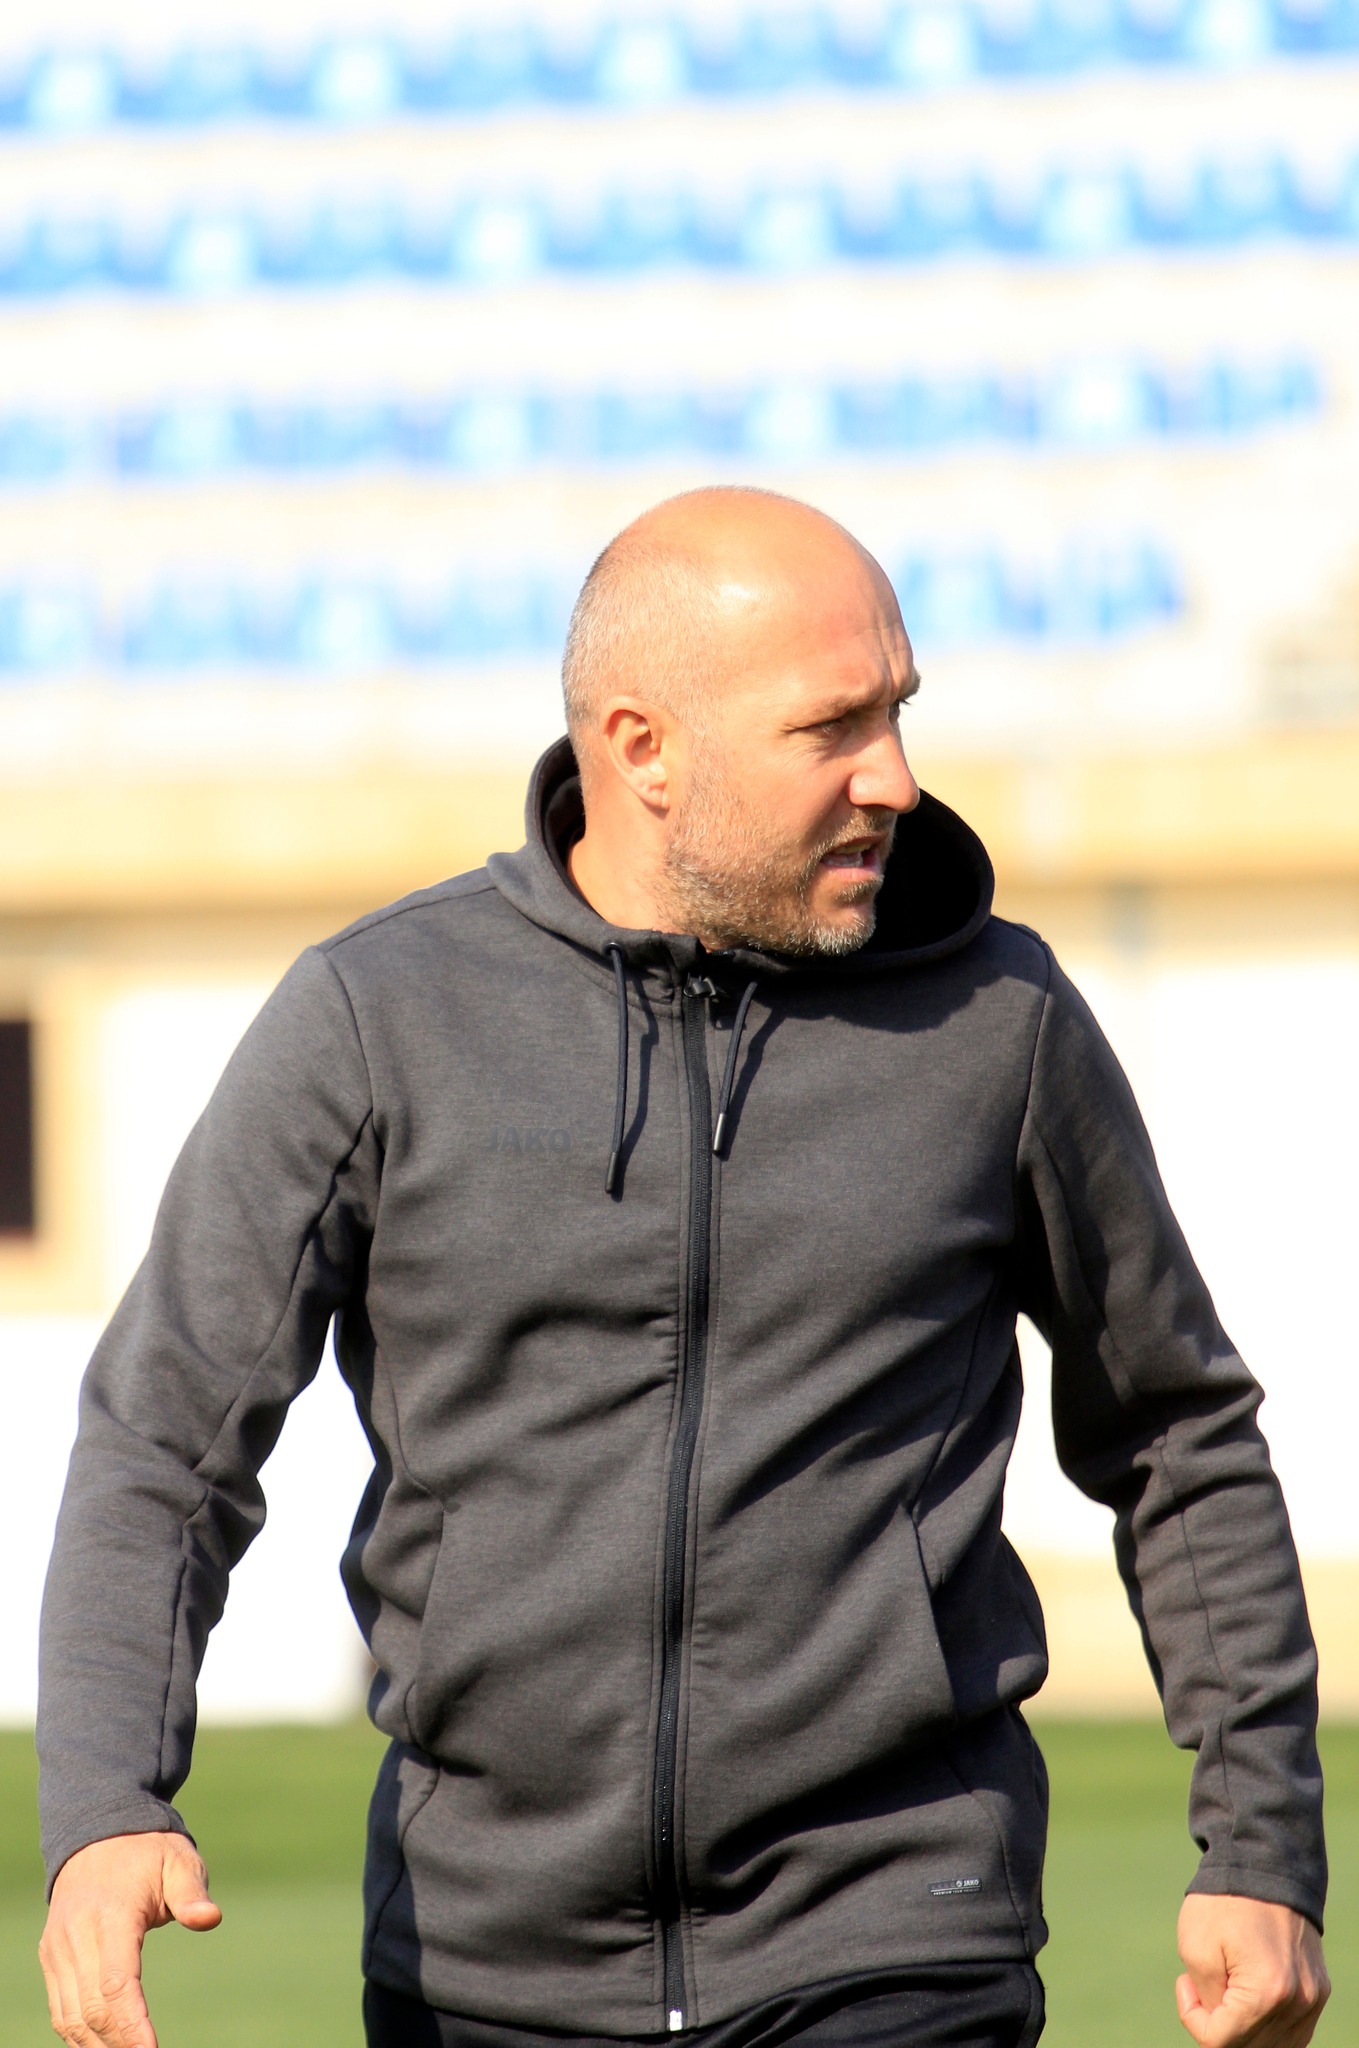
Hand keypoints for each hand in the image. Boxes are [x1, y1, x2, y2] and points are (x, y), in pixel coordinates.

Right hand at [38, 1831, 221, 2047]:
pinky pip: (61, 2009)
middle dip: (119, 2043)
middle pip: (92, 2009)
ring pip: (71, 2017)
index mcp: (111, 1914)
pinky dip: (80, 2034)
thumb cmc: (147, 1851)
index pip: (116, 1983)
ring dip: (98, 2046)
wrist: (96, 1832)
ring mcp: (58, 1948)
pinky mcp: (51, 1956)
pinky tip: (106, 2045)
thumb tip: (210, 1918)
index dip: (132, 2024)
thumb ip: (191, 1893)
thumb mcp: (178, 1859)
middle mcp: (76, 1936)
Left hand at [1176, 1894, 1328, 2045]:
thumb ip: (1209, 2003)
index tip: (1184, 1982)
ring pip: (1274, 2045)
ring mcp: (1313, 1998)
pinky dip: (1268, 2027)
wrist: (1263, 1864)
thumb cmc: (1224, 1902)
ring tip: (1225, 1988)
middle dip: (1218, 2024)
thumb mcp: (1196, 1950)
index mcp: (1266, 1993)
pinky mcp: (1318, 1990)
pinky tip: (1246, 1999)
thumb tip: (1222, 2028)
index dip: (1193, 2019)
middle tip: (1203, 1986)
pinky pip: (1294, 2032)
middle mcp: (1297, 2002)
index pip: (1221, 2042)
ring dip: (1243, 2028)